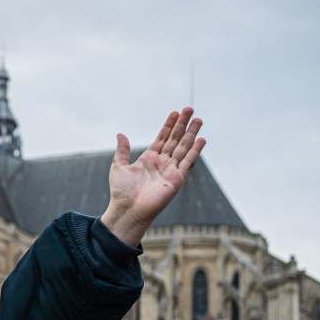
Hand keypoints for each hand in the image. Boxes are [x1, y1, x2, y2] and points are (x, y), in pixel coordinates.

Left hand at [100, 107, 204, 245]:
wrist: (127, 210)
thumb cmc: (121, 192)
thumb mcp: (118, 166)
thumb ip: (122, 150)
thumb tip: (120, 134)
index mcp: (149, 159)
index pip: (162, 138)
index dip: (169, 125)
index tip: (175, 112)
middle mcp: (161, 163)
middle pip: (175, 139)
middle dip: (182, 124)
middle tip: (189, 109)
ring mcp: (170, 170)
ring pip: (183, 148)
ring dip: (191, 133)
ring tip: (198, 119)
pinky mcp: (176, 179)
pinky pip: (188, 162)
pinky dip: (195, 151)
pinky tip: (201, 139)